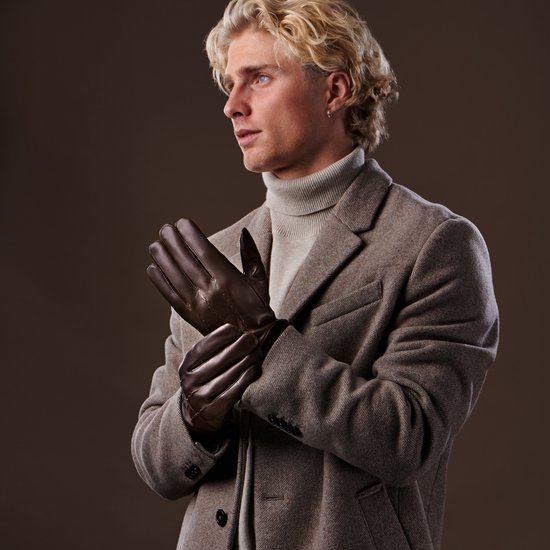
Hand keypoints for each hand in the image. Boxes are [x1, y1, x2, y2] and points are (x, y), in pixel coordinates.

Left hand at [147, 218, 286, 350]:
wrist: (253, 343)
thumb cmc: (258, 309)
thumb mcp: (260, 281)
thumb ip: (251, 255)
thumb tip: (244, 232)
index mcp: (229, 279)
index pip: (204, 251)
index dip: (191, 236)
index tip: (182, 223)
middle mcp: (211, 291)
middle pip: (186, 261)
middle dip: (173, 242)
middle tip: (164, 229)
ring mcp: (198, 305)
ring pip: (175, 276)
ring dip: (163, 259)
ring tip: (155, 245)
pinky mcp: (190, 317)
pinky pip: (171, 296)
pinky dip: (160, 281)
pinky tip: (153, 268)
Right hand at [179, 324, 260, 432]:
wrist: (197, 416)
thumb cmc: (206, 381)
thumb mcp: (200, 366)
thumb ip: (213, 350)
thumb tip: (237, 328)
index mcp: (186, 367)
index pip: (201, 348)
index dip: (218, 337)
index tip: (234, 329)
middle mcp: (190, 382)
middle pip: (216, 362)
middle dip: (237, 348)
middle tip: (252, 339)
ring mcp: (200, 398)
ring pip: (226, 377)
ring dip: (244, 362)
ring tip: (257, 353)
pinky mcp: (213, 412)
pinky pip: (231, 394)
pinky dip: (244, 380)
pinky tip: (254, 370)